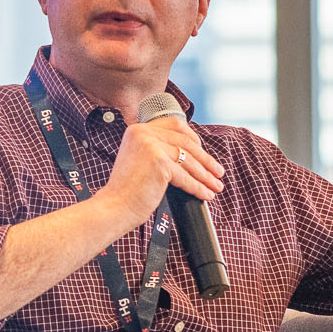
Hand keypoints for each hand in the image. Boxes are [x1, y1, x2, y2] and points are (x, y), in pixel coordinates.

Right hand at [95, 114, 224, 233]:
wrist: (114, 206)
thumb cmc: (127, 190)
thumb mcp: (139, 159)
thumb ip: (157, 150)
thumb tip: (189, 153)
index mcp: (138, 129)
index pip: (174, 125)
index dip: (193, 138)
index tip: (204, 152)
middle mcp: (144, 133)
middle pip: (186, 142)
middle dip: (206, 160)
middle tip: (218, 172)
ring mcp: (151, 147)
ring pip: (188, 160)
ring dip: (205, 175)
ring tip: (215, 185)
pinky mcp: (159, 163)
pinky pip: (185, 176)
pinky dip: (198, 187)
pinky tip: (206, 194)